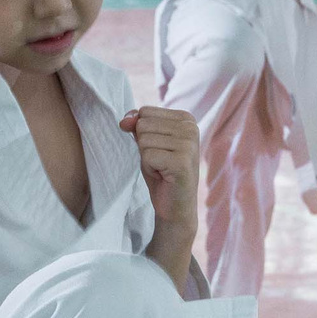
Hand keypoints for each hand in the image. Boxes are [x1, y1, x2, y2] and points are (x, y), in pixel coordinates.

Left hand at [121, 106, 201, 229]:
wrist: (175, 205)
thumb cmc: (161, 172)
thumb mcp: (147, 142)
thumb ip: (136, 124)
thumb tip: (125, 119)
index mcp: (186, 118)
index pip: (145, 112)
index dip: (144, 134)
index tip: (160, 150)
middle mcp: (191, 127)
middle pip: (143, 124)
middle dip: (144, 146)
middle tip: (160, 162)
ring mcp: (189, 144)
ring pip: (144, 140)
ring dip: (146, 158)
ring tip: (162, 168)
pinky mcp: (182, 161)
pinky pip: (147, 156)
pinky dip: (148, 168)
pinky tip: (163, 176)